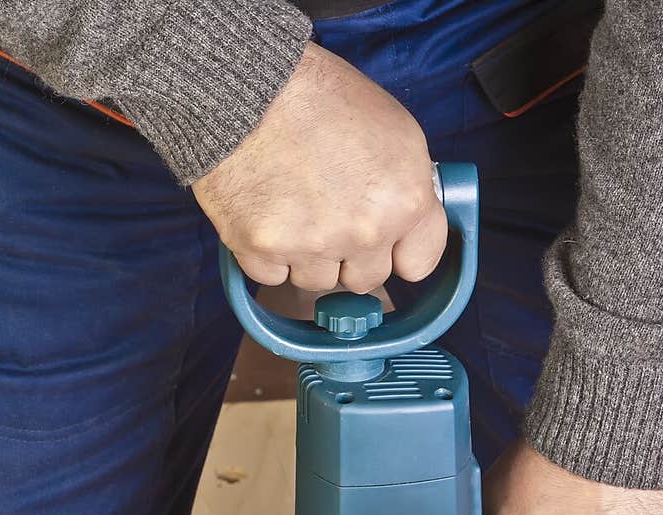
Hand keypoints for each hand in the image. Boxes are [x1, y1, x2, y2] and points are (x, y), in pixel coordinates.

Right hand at [192, 43, 446, 293]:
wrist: (244, 84)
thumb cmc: (320, 97)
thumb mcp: (394, 130)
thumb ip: (409, 188)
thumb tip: (408, 224)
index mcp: (405, 200)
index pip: (418, 264)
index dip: (398, 250)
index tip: (384, 240)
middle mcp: (364, 232)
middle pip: (364, 279)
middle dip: (349, 254)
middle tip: (326, 211)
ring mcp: (313, 246)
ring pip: (317, 281)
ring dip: (306, 256)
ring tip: (291, 206)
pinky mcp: (264, 251)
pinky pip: (273, 275)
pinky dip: (267, 253)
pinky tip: (264, 212)